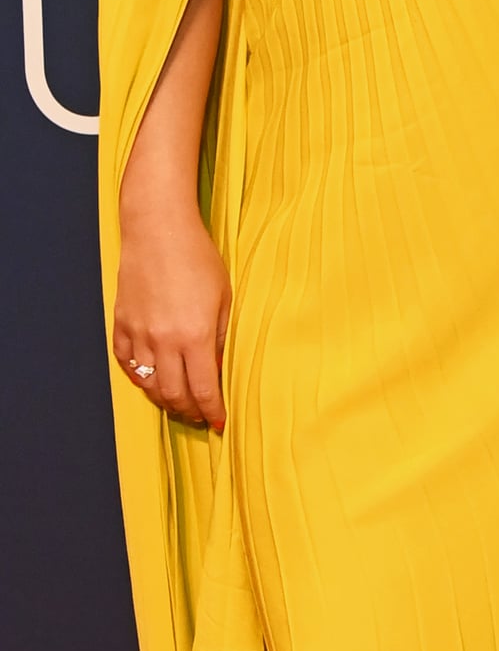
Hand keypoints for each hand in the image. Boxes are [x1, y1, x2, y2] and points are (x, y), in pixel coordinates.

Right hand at [112, 207, 231, 430]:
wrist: (158, 228)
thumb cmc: (198, 258)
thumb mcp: (224, 299)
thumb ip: (221, 338)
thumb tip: (218, 370)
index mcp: (195, 336)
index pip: (204, 390)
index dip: (212, 411)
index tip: (219, 422)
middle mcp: (164, 340)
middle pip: (174, 394)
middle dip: (189, 410)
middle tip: (200, 414)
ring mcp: (139, 333)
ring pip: (148, 384)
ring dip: (164, 399)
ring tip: (178, 401)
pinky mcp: (121, 323)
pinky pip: (127, 363)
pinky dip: (139, 377)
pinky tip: (151, 379)